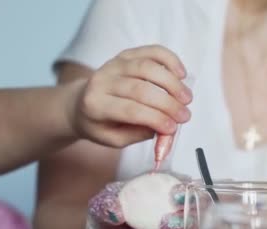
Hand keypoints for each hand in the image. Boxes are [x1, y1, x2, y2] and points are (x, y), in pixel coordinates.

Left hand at [70, 45, 192, 147]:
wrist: (80, 103)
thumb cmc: (101, 125)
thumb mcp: (115, 139)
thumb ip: (141, 135)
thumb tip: (169, 131)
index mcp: (96, 106)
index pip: (130, 110)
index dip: (155, 119)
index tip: (174, 128)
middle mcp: (101, 81)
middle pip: (140, 89)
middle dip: (168, 103)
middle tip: (185, 116)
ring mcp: (114, 64)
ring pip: (147, 67)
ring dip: (172, 83)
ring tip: (187, 98)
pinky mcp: (125, 55)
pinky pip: (151, 51)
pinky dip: (169, 60)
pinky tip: (181, 74)